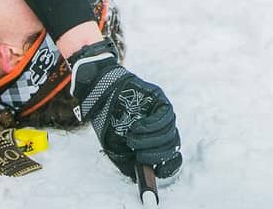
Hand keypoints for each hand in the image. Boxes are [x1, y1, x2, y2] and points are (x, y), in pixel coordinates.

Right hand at [69, 41, 182, 179]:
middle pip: (172, 146)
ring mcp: (162, 114)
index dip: (169, 166)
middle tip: (139, 156)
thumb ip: (126, 162)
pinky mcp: (160, 99)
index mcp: (154, 143)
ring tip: (132, 140)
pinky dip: (152, 126)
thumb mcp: (115, 146)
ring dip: (151, 141)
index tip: (158, 172)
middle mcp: (161, 129)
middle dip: (156, 155)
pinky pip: (165, 115)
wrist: (100, 94)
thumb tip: (137, 177)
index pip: (171, 157)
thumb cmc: (108, 122)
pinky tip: (137, 128)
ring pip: (169, 132)